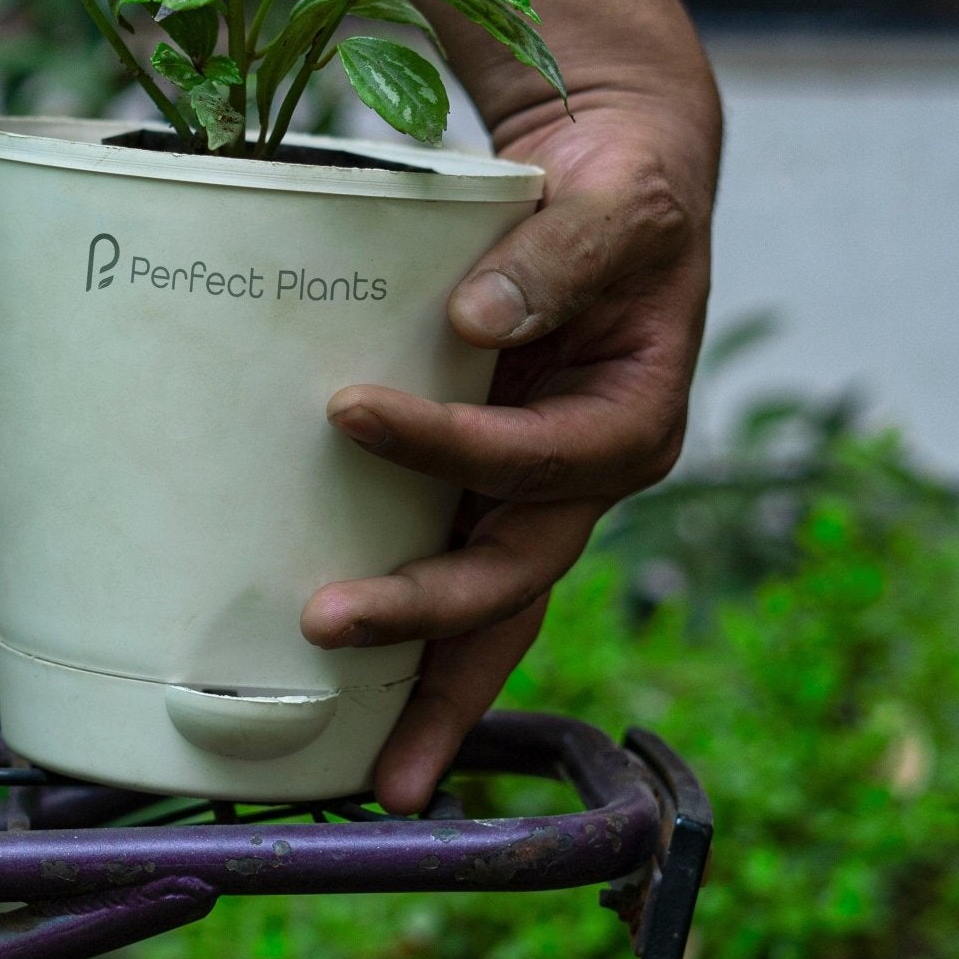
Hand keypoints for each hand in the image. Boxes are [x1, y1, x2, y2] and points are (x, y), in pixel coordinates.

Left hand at [301, 66, 719, 811]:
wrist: (620, 184)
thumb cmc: (627, 192)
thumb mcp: (618, 203)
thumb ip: (561, 253)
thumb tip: (479, 315)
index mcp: (632, 422)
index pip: (543, 459)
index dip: (456, 449)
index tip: (355, 411)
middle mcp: (584, 479)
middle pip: (515, 576)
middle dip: (428, 617)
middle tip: (326, 625)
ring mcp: (533, 495)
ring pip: (488, 612)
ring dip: (428, 685)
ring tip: (370, 774)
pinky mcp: (484, 488)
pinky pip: (449, 571)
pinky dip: (411, 641)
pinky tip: (348, 699)